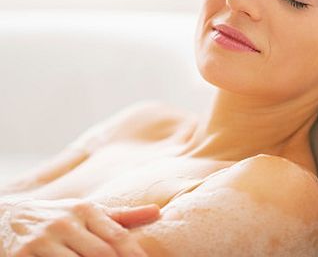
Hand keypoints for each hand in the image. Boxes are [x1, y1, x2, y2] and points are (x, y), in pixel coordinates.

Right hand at [0, 197, 159, 256]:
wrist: (8, 217)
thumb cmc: (60, 217)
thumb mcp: (89, 212)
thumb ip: (123, 216)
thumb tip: (158, 211)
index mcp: (86, 210)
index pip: (118, 236)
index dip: (134, 255)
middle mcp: (66, 223)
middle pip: (101, 254)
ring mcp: (43, 240)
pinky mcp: (23, 256)